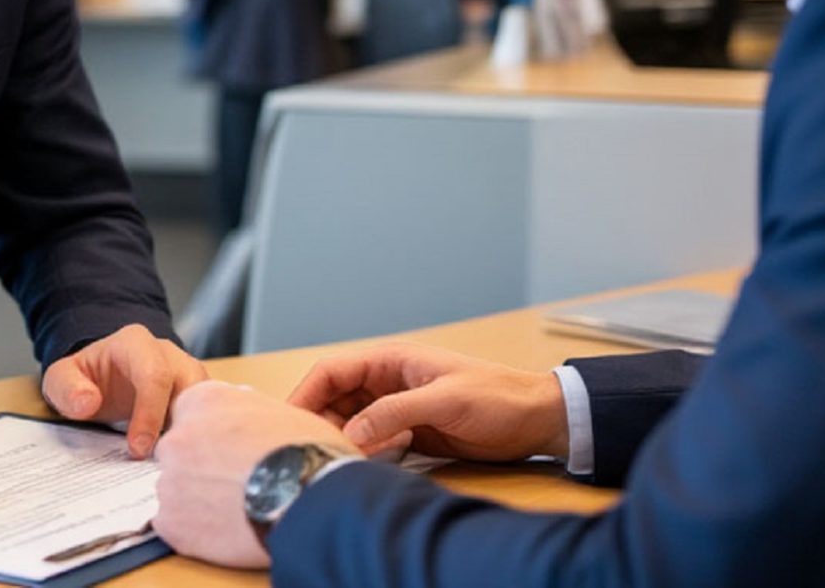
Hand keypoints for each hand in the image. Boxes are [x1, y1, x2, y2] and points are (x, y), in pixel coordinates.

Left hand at [42, 324, 207, 456]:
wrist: (101, 378)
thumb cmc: (84, 378)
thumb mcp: (61, 378)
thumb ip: (67, 388)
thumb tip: (88, 402)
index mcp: (136, 343)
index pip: (154, 375)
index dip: (149, 414)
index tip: (138, 449)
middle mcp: (169, 354)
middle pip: (191, 387)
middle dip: (180, 427)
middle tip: (164, 462)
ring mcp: (187, 373)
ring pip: (207, 403)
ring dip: (194, 433)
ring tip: (176, 463)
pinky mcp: (197, 396)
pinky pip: (208, 416)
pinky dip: (199, 437)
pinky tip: (185, 460)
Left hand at [153, 380, 355, 569]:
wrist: (309, 496)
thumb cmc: (307, 453)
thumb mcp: (279, 411)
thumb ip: (247, 408)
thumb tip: (243, 412)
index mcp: (204, 401)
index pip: (189, 416)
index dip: (212, 438)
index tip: (227, 454)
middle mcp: (178, 436)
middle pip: (179, 454)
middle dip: (201, 469)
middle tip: (234, 486)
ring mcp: (170, 480)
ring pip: (176, 492)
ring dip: (198, 502)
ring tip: (237, 512)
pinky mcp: (171, 521)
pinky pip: (175, 527)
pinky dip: (196, 533)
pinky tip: (227, 532)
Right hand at [286, 343, 567, 462]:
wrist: (536, 419)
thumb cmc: (497, 397)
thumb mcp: (445, 401)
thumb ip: (396, 413)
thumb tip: (350, 431)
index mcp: (390, 361)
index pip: (331, 372)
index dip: (305, 393)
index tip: (288, 421)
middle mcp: (386, 383)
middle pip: (333, 400)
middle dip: (322, 424)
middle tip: (318, 451)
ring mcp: (396, 409)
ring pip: (350, 424)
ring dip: (345, 441)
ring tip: (348, 459)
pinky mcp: (408, 434)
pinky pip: (372, 442)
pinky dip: (365, 453)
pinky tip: (375, 464)